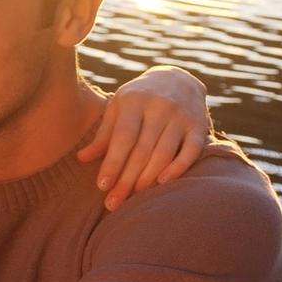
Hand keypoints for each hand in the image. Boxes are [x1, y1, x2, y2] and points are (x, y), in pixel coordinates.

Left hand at [82, 65, 209, 210]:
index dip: (112, 163)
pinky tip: (162, 183)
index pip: (123, 137)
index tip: (102, 186)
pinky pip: (191, 151)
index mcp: (134, 101)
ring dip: (148, 178)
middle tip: (113, 203)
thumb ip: (104, 134)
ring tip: (134, 197)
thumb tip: (81, 159)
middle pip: (142, 150)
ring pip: (164, 153)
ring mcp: (182, 116)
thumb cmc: (138, 99)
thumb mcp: (118, 109)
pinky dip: (178, 168)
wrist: (178, 78)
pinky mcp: (200, 125)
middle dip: (126, 179)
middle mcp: (160, 106)